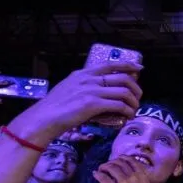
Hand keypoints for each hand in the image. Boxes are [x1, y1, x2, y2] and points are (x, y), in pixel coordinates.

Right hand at [6, 62, 142, 147]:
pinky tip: (127, 117)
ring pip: (124, 92)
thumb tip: (99, 92)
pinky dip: (127, 111)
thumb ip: (83, 86)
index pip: (110, 64)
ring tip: (133, 110)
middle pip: (123, 78)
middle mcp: (89, 79)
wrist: (43, 118)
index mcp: (83, 73)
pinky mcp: (93, 104)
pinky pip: (119, 105)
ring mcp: (92, 91)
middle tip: (137, 98)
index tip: (139, 68)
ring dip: (133, 102)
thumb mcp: (68, 88)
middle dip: (136, 88)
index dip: (128, 65)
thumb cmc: (54, 108)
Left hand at [93, 156, 153, 182]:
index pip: (132, 161)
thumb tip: (127, 175)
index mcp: (143, 177)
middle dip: (112, 162)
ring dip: (104, 166)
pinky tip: (95, 174)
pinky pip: (103, 178)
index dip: (123, 158)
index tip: (117, 159)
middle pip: (120, 163)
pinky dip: (98, 174)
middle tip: (107, 165)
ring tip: (100, 169)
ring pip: (111, 168)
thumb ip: (139, 182)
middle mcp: (134, 178)